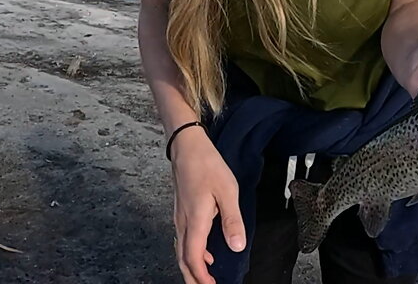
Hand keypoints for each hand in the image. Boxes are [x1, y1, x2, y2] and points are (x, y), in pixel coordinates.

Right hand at [169, 126, 244, 283]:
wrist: (186, 146)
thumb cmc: (207, 165)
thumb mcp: (228, 191)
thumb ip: (233, 220)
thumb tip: (237, 246)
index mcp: (195, 220)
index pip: (193, 258)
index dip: (201, 277)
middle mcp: (183, 222)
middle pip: (183, 259)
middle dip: (193, 278)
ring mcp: (180, 217)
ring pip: (182, 250)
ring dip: (191, 267)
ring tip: (205, 278)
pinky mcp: (181, 211)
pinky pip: (183, 239)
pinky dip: (191, 252)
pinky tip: (204, 253)